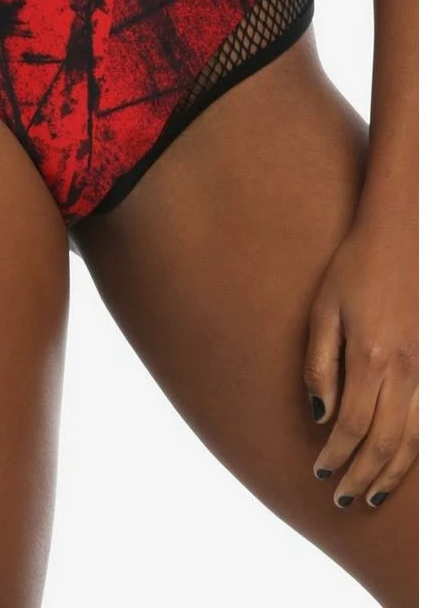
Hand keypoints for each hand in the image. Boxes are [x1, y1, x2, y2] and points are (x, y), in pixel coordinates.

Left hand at [303, 215, 417, 508]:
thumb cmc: (354, 269)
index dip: (337, 456)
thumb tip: (320, 416)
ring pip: (414, 438)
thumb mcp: (324, 311)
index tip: (319, 473)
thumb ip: (320, 366)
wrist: (404, 236)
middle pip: (386, 442)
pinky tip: (402, 463)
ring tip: (371, 495)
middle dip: (362, 476)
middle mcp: (407, 370)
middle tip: (342, 499)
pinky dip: (416, 449)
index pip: (353, 426)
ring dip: (392, 472)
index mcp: (373, 357)